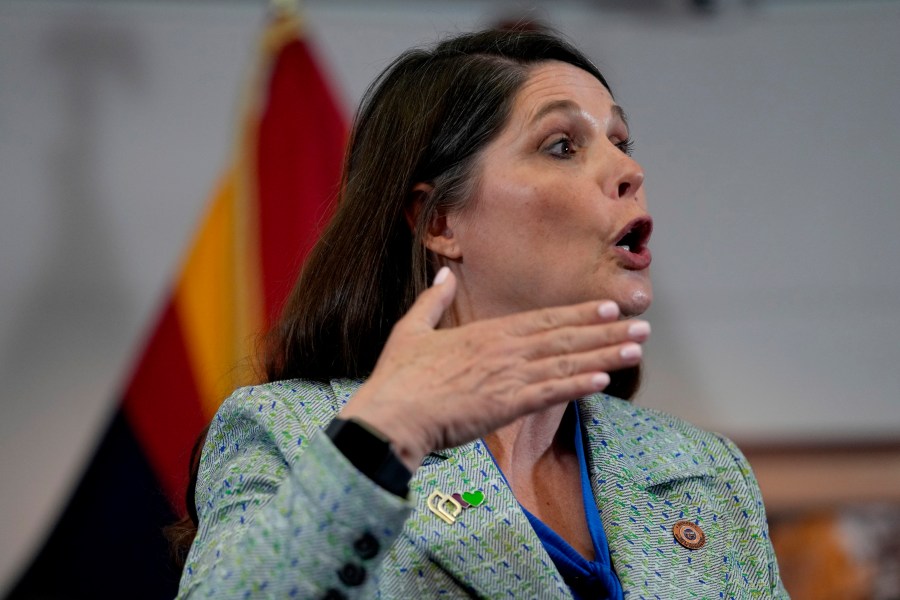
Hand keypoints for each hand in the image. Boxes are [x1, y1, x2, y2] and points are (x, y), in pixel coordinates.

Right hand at [339, 267, 649, 470]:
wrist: (392, 414)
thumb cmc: (399, 377)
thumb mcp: (410, 329)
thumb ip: (432, 301)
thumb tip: (443, 276)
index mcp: (486, 333)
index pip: (543, 319)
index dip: (579, 314)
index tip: (607, 307)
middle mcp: (505, 349)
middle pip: (565, 336)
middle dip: (606, 330)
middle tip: (641, 325)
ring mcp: (509, 376)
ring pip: (566, 361)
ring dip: (605, 354)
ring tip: (636, 349)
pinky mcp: (507, 404)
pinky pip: (551, 392)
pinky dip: (580, 385)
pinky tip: (605, 379)